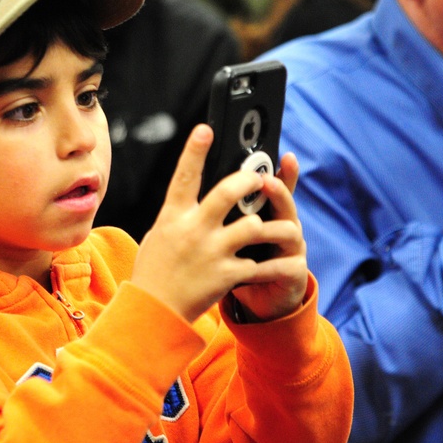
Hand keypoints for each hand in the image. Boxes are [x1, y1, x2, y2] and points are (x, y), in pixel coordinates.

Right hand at [131, 125, 306, 322]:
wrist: (153, 312)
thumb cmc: (155, 269)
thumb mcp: (160, 233)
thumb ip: (180, 213)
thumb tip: (196, 192)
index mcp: (173, 216)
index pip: (184, 176)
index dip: (195, 151)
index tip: (206, 130)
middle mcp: (193, 230)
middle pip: (228, 193)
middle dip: (250, 181)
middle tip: (261, 179)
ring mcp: (211, 253)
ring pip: (254, 227)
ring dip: (274, 226)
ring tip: (284, 227)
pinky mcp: (226, 275)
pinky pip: (261, 264)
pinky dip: (278, 264)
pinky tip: (289, 261)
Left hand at [229, 152, 307, 320]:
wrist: (256, 301)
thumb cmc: (238, 261)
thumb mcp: (228, 233)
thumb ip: (223, 212)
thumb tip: (201, 184)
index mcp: (266, 213)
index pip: (274, 186)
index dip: (282, 172)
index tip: (286, 155)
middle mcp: (283, 225)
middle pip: (285, 202)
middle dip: (277, 190)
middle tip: (264, 182)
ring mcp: (291, 249)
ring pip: (289, 231)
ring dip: (270, 229)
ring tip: (254, 229)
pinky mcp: (293, 274)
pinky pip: (284, 267)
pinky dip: (268, 267)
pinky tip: (253, 268)